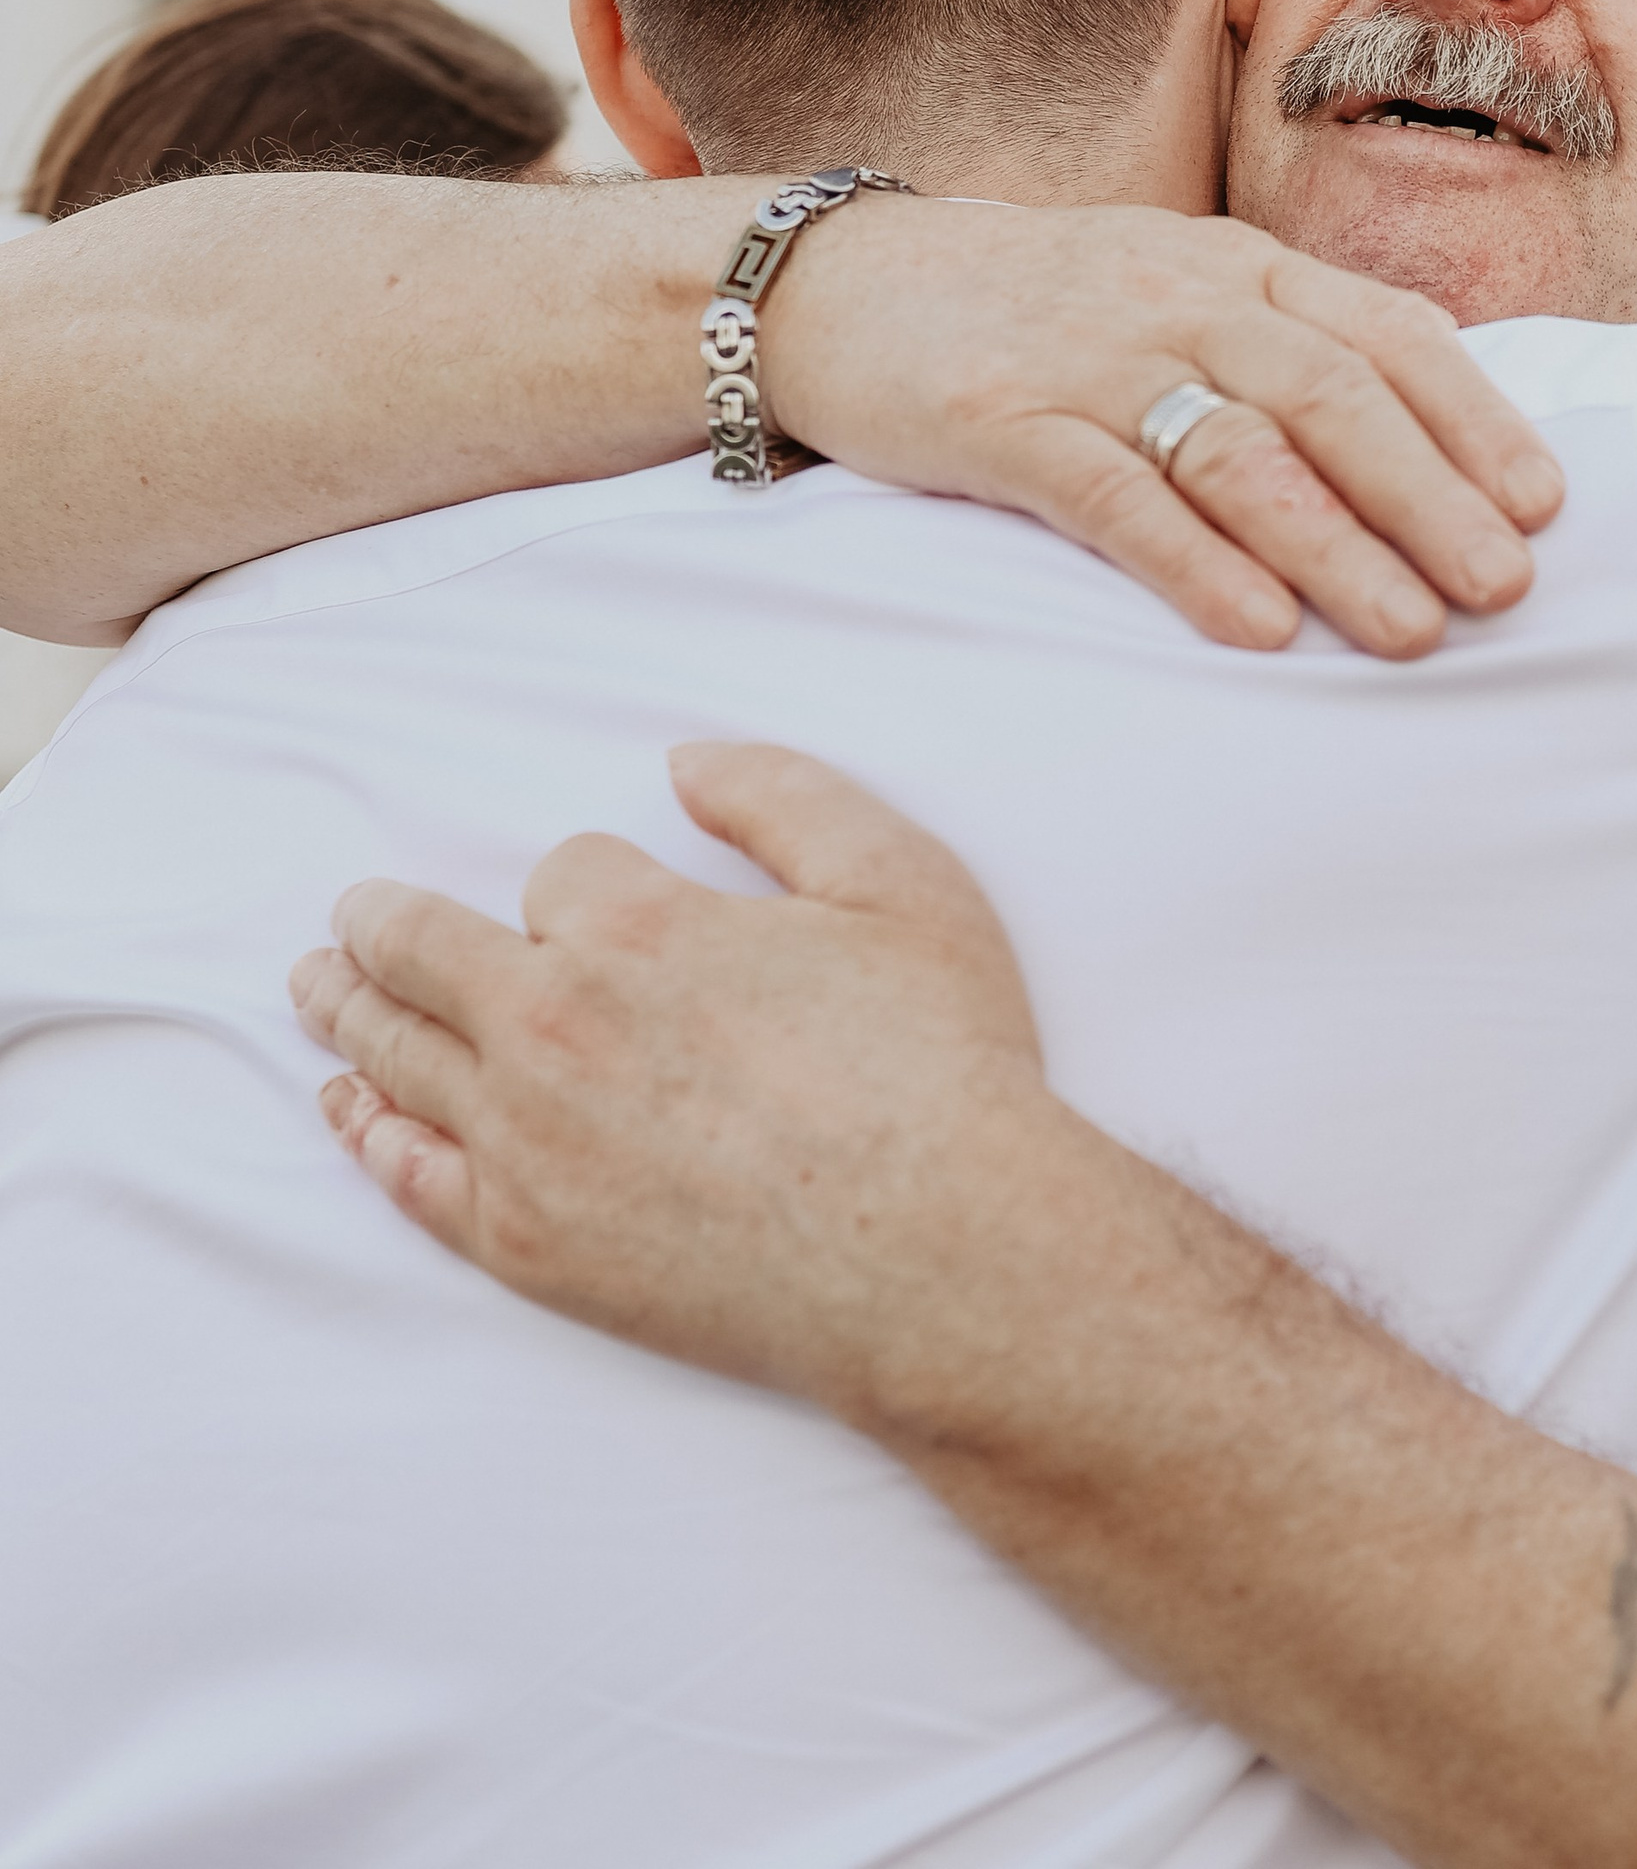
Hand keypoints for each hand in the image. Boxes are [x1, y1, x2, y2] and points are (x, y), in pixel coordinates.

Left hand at [290, 740, 1094, 1432]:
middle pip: (426, 951)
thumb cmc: (937, 1063)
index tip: (620, 906)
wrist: (941, 1255)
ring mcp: (528, 1143)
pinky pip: (409, 1174)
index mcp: (638, 927)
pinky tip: (348, 1109)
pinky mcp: (525, 1244)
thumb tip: (683, 761)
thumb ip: (782, 794)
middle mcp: (556, 1026)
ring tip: (315, 986)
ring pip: (399, 1053)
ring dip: (346, 1008)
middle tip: (351, 918)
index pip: (561, 874)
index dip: (590, 884)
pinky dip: (366, 1130)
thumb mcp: (895, 879)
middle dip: (384, 925)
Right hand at [762, 200, 1564, 659]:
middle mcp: (1181, 298)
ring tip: (1412, 630)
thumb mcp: (1173, 289)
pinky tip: (1258, 630)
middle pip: (1331, 396)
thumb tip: (1430, 445)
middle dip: (1429, 497)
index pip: (1386, 330)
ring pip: (1240, 451)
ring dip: (1336, 546)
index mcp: (1240, 265)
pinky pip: (1116, 496)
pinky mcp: (1003, 421)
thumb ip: (1284, 345)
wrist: (839, 283)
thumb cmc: (1038, 308)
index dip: (1473, 417)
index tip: (1544, 504)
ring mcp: (1091, 356)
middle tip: (1504, 589)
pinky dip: (1195, 564)